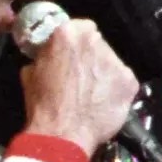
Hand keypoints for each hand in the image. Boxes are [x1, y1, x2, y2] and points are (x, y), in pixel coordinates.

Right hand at [16, 12, 139, 158]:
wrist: (63, 135)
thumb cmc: (43, 105)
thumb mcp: (31, 72)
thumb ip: (45, 56)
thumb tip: (47, 55)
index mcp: (69, 33)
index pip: (80, 27)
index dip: (76, 43)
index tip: (72, 55)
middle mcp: (96, 41)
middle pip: (97, 42)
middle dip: (91, 56)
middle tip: (81, 76)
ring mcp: (116, 62)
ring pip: (111, 61)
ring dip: (103, 72)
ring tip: (91, 93)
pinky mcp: (130, 81)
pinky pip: (123, 80)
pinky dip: (115, 89)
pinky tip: (103, 102)